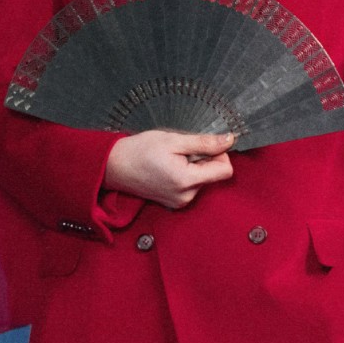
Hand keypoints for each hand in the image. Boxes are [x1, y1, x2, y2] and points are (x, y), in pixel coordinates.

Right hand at [104, 130, 234, 207]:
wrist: (114, 166)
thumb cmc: (139, 151)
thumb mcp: (173, 140)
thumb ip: (204, 142)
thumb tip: (228, 140)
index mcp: (187, 181)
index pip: (225, 170)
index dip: (219, 154)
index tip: (204, 145)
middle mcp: (186, 196)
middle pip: (214, 175)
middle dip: (203, 159)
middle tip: (180, 152)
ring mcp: (180, 202)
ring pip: (202, 179)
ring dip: (193, 166)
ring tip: (171, 160)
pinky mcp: (175, 202)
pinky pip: (191, 186)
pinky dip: (185, 174)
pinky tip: (168, 168)